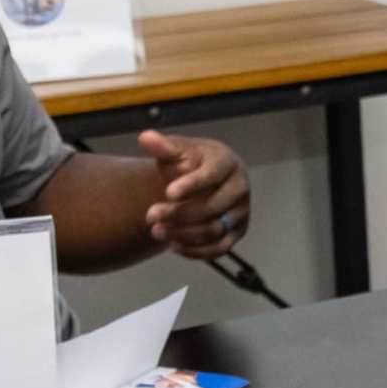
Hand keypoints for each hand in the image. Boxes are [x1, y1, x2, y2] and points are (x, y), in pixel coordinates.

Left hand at [138, 130, 251, 258]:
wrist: (206, 180)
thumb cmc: (191, 162)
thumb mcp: (178, 151)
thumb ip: (162, 146)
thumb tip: (145, 137)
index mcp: (227, 163)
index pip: (212, 175)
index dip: (191, 185)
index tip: (168, 193)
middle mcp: (240, 188)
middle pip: (212, 207)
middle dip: (178, 214)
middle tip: (149, 216)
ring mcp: (241, 212)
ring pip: (214, 231)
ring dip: (182, 234)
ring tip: (155, 231)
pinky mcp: (237, 232)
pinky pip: (218, 249)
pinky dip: (194, 250)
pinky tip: (172, 244)